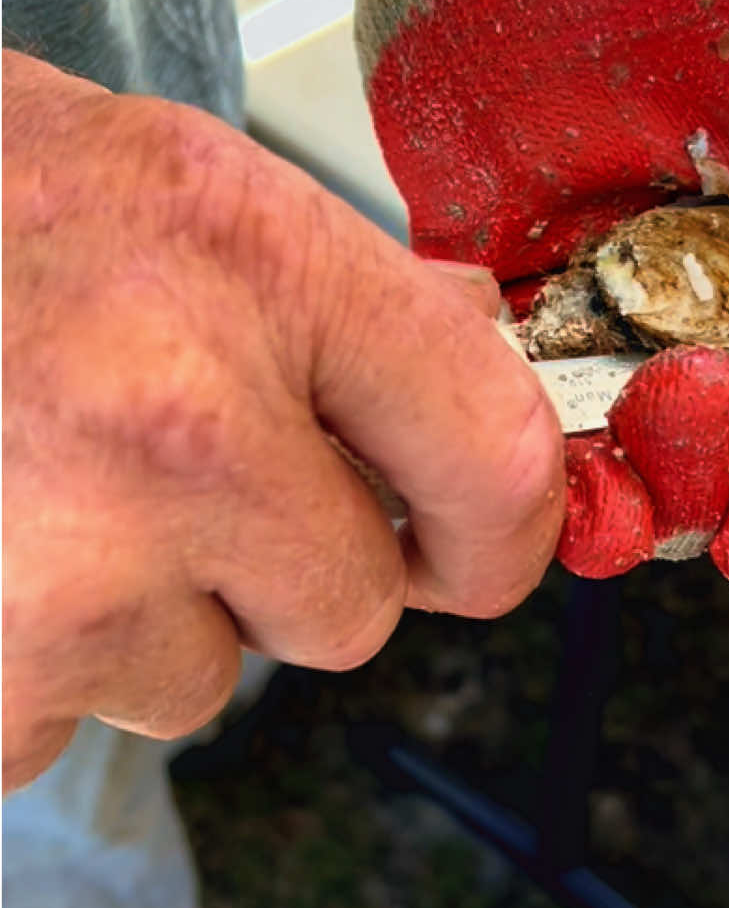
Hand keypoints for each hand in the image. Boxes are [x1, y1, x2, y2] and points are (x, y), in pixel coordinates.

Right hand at [2, 52, 562, 789]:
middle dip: (277, 565)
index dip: (502, 531)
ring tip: (34, 488)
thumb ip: (348, 287)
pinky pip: (70, 720)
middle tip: (160, 469)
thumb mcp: (174, 187)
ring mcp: (61, 568)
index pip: (490, 456)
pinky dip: (36, 661)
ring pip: (203, 681)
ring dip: (142, 612)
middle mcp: (169, 419)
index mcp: (250, 262)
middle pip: (349, 610)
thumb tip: (477, 349)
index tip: (469, 549)